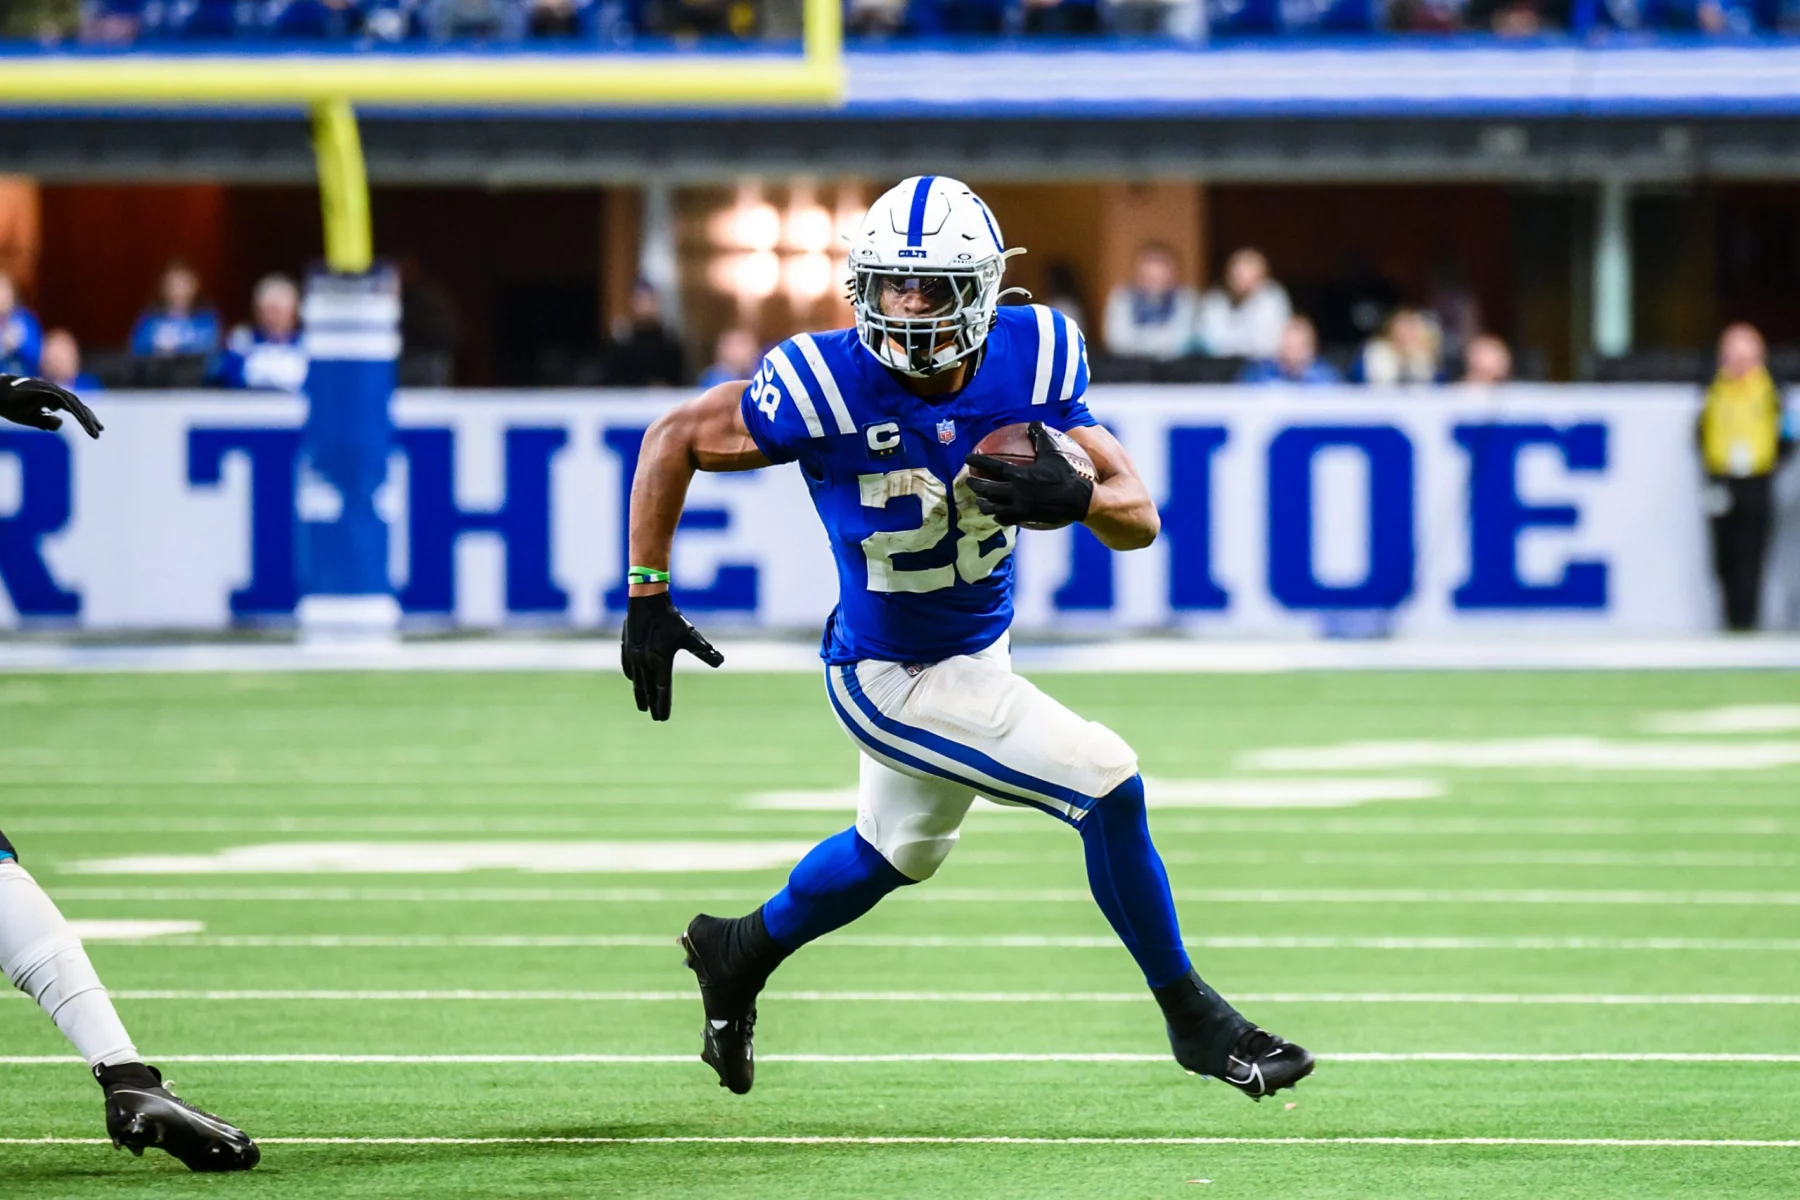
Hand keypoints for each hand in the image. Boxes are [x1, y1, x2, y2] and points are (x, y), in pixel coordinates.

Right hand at [0, 376, 102, 438]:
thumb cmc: (12, 406)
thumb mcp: (31, 418)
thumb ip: (46, 421)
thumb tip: (60, 422)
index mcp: (53, 398)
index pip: (74, 408)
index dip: (86, 419)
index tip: (97, 431)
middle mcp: (54, 392)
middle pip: (77, 405)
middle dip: (90, 418)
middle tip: (100, 432)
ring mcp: (50, 388)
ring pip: (73, 402)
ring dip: (84, 416)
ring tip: (93, 430)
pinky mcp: (45, 388)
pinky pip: (64, 399)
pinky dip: (74, 409)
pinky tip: (82, 420)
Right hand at [620, 590, 723, 720]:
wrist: (646, 600)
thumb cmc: (670, 618)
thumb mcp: (690, 635)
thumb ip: (704, 650)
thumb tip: (721, 661)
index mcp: (659, 661)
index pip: (662, 689)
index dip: (663, 704)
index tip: (663, 718)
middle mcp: (644, 662)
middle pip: (648, 689)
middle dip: (653, 705)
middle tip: (656, 718)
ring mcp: (633, 656)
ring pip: (637, 681)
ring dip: (640, 694)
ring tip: (643, 706)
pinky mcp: (626, 648)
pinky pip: (629, 669)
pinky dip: (633, 678)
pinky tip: (633, 681)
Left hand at [964, 421, 1093, 527]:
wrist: (1077, 501)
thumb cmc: (1066, 475)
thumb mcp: (1053, 453)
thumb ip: (1041, 438)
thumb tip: (1035, 423)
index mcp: (1020, 475)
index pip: (992, 467)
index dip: (978, 461)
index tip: (967, 458)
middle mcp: (1015, 492)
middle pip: (987, 489)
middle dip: (975, 485)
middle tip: (969, 481)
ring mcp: (1018, 507)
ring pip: (992, 507)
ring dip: (983, 503)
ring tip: (979, 499)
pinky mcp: (1024, 518)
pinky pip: (1004, 519)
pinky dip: (997, 515)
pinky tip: (996, 513)